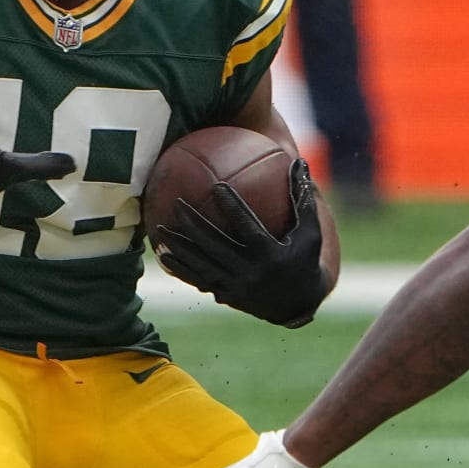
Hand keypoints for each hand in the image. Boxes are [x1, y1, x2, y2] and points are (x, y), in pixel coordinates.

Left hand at [155, 159, 328, 326]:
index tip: (218, 185)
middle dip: (194, 225)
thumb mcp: (310, 230)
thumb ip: (302, 197)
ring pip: (202, 265)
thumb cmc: (306, 258)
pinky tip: (163, 255)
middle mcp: (251, 273)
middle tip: (177, 202)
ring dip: (179, 246)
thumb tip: (300, 162)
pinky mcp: (226, 296)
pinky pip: (199, 280)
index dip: (232, 207)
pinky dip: (180, 268)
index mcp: (270, 255)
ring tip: (158, 227)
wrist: (299, 305)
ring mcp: (236, 287)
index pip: (247, 227)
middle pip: (216, 246)